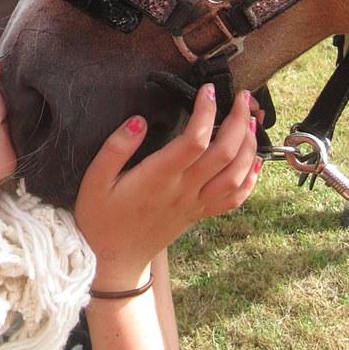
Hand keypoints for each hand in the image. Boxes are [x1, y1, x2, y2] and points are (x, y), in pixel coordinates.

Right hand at [74, 85, 260, 289]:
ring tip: (250, 119)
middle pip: (224, 153)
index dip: (206, 112)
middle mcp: (183, 191)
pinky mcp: (199, 214)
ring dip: (249, 145)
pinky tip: (255, 161)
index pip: (194, 141)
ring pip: (236, 174)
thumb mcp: (94, 181)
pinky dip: (250, 179)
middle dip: (238, 121)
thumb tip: (138, 121)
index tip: (208, 90)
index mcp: (158, 178)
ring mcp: (195, 204)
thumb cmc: (101, 217)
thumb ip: (115, 148)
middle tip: (242, 96)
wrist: (115, 260)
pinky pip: (234, 199)